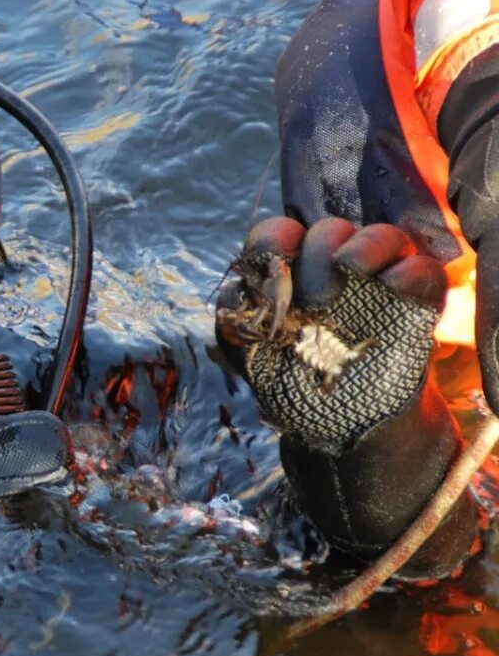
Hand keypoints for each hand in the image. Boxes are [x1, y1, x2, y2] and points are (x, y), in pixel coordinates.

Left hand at [216, 217, 445, 453]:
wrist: (345, 423)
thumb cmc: (292, 385)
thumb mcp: (253, 359)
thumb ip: (237, 325)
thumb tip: (235, 295)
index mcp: (291, 275)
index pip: (279, 236)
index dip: (274, 238)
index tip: (275, 255)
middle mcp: (334, 268)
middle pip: (329, 232)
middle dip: (317, 254)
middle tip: (315, 295)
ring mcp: (378, 280)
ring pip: (381, 236)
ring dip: (364, 246)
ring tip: (351, 268)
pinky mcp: (416, 300)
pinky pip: (421, 270)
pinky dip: (408, 272)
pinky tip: (393, 286)